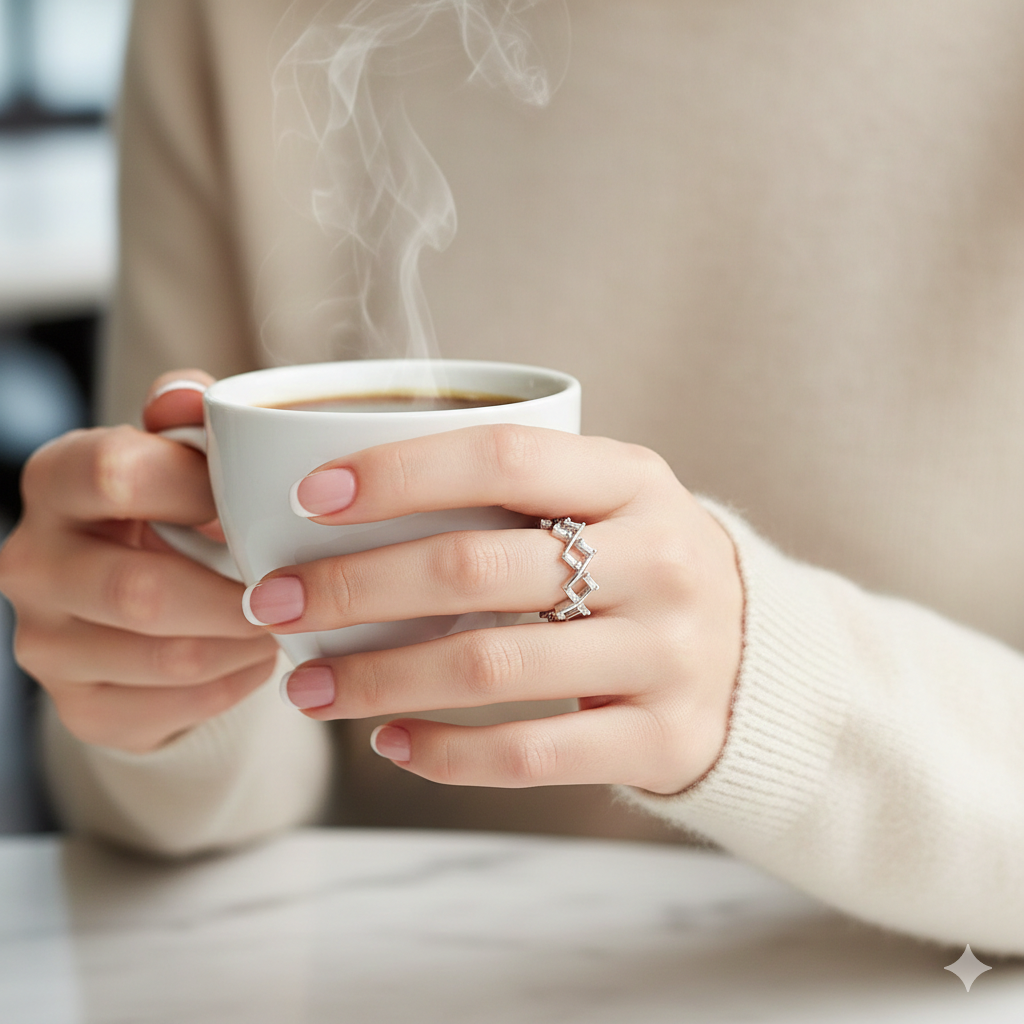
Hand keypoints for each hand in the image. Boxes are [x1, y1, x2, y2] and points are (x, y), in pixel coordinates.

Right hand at [0, 371, 277, 753]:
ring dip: (249, 643)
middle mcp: (32, 563)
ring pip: (172, 659)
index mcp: (54, 480)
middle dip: (240, 596)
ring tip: (288, 620)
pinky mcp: (79, 706)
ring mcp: (46, 644)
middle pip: (142, 592)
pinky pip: (178, 707)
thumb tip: (188, 396)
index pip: (115, 473)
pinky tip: (255, 656)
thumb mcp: (182, 450)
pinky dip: (235, 683)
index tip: (263, 503)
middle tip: (301, 590)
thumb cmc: (174, 506)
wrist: (142, 599)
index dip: (202, 489)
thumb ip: (191, 416)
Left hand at [244, 426, 742, 793]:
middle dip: (356, 586)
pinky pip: (533, 754)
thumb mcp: (604, 502)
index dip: (400, 471)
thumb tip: (344, 498)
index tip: (308, 496)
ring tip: (306, 686)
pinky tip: (388, 741)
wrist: (756, 655)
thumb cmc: (636, 563)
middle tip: (274, 603)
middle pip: (480, 568)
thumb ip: (511, 491)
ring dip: (380, 677)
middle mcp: (658, 559)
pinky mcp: (664, 736)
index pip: (504, 455)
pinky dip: (446, 753)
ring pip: (494, 666)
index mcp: (634, 479)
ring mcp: (668, 653)